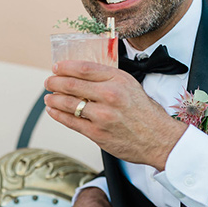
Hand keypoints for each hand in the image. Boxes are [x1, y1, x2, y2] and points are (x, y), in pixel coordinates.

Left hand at [44, 61, 186, 170]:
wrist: (159, 139)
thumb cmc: (145, 112)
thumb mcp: (131, 85)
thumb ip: (108, 78)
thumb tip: (82, 73)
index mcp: (118, 80)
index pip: (84, 68)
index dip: (65, 67)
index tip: (57, 68)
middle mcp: (110, 95)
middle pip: (72, 85)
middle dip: (55, 82)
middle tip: (48, 82)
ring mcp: (102, 115)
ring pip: (68, 103)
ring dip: (54, 99)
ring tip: (49, 97)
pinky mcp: (97, 133)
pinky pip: (71, 122)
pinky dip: (58, 115)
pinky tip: (53, 110)